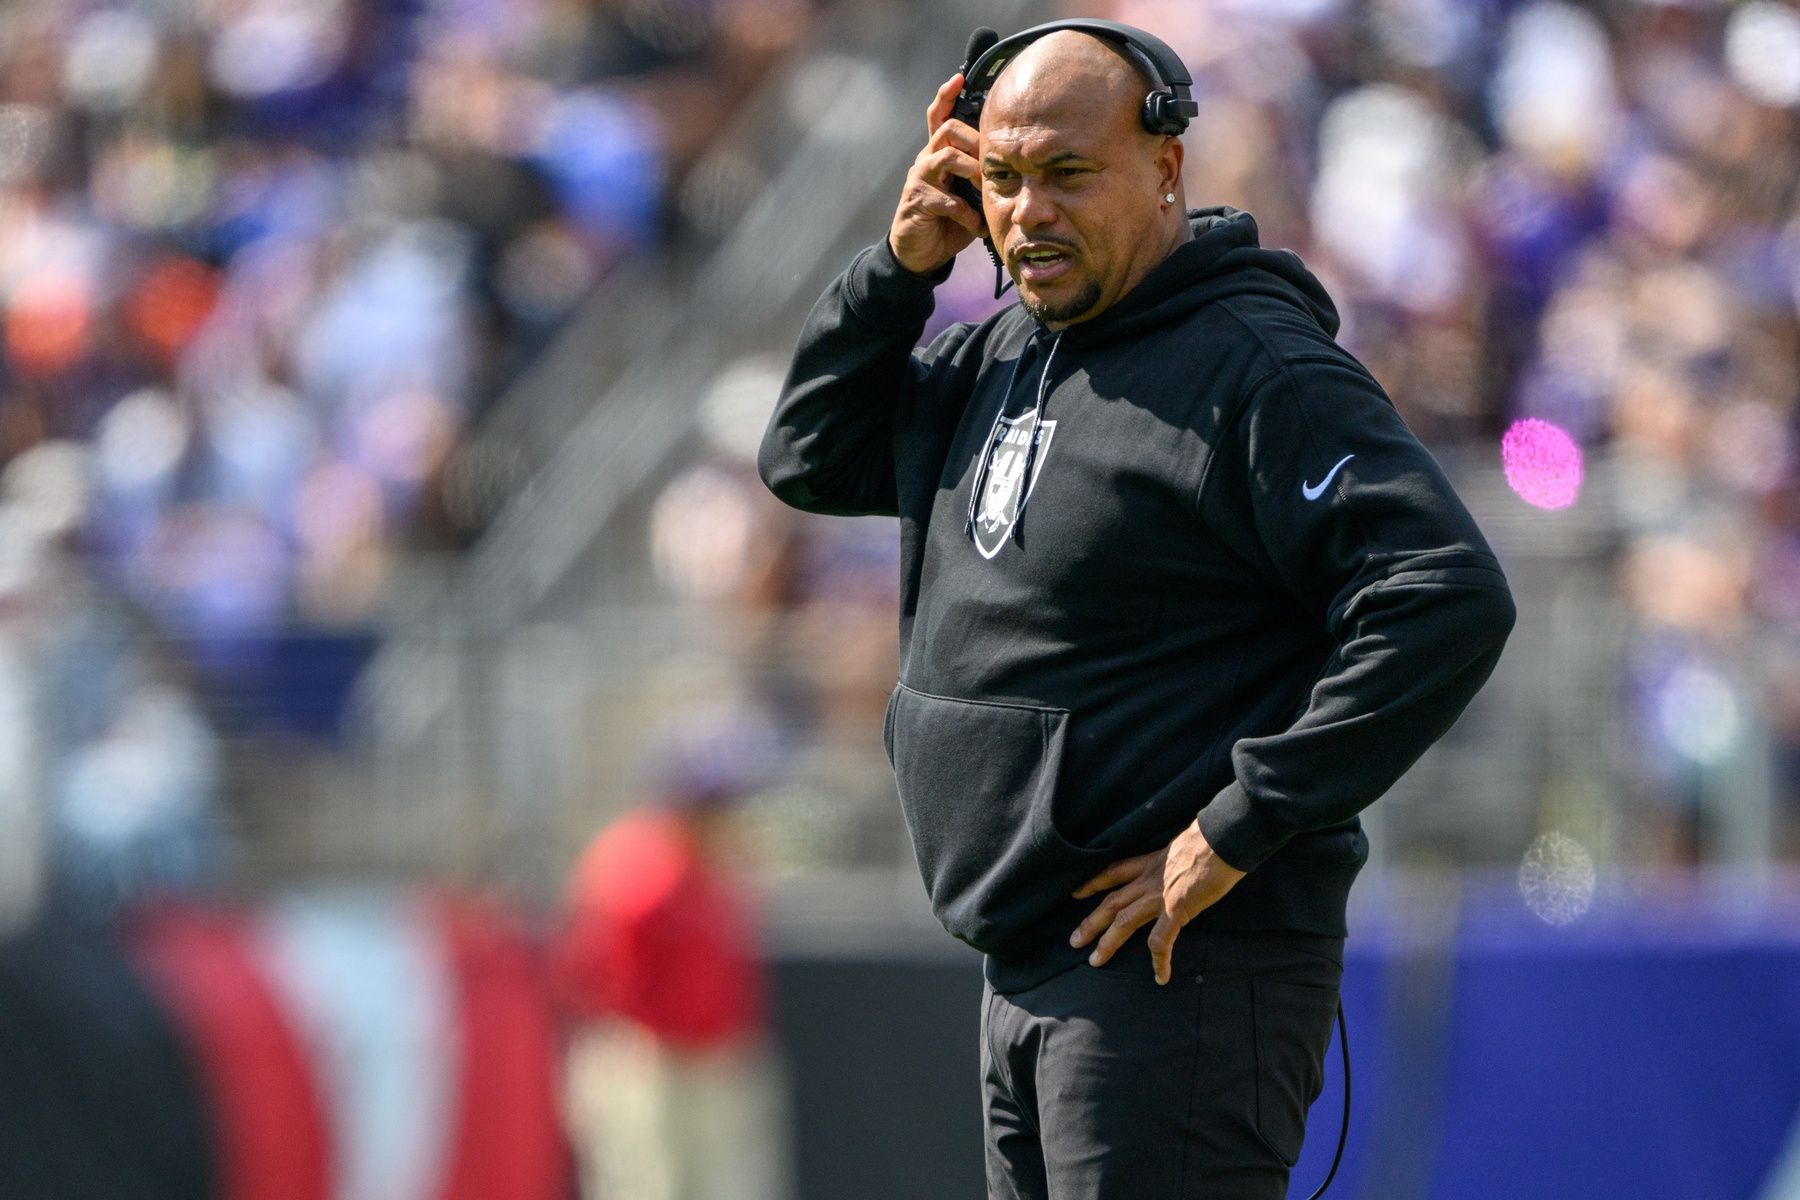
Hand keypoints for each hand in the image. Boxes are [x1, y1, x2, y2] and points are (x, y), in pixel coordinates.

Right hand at [887, 73, 983, 274]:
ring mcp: (919, 180)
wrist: (919, 254)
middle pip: (948, 129)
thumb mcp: (968, 197)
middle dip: (975, 141)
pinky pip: (948, 200)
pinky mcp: (917, 202)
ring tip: (986, 189)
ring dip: (973, 171)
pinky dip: (968, 215)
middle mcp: (926, 161)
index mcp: (938, 156)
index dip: (946, 96)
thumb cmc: (948, 222)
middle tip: (992, 161)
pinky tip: (977, 227)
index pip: (938, 118)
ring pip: (947, 156)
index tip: (958, 77)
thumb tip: (1014, 168)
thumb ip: (982, 179)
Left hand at [1070, 821, 1247, 984]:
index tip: (1077, 892)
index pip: (1114, 872)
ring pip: (1124, 921)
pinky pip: (1161, 941)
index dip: (1093, 883)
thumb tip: (1179, 865)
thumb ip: (1174, 859)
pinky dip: (1159, 960)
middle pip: (1112, 902)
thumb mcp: (1182, 845)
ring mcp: (1160, 896)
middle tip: (1074, 941)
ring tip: (1095, 961)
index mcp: (1150, 862)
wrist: (1222, 839)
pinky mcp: (1176, 910)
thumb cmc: (1210, 838)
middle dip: (1091, 922)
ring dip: (1108, 942)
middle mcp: (1148, 879)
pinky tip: (1160, 977)